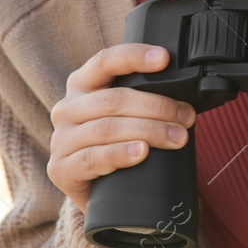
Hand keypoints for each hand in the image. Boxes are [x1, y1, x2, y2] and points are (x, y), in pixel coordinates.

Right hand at [47, 43, 194, 212]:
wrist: (98, 191)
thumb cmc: (117, 143)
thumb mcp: (126, 114)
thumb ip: (142, 97)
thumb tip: (186, 93)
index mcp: (82, 84)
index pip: (106, 61)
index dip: (135, 57)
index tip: (164, 58)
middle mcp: (67, 108)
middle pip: (114, 100)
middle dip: (157, 107)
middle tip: (186, 117)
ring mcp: (61, 139)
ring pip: (107, 129)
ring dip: (149, 131)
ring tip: (177, 138)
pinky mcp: (61, 169)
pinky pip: (93, 158)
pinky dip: (121, 154)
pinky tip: (141, 152)